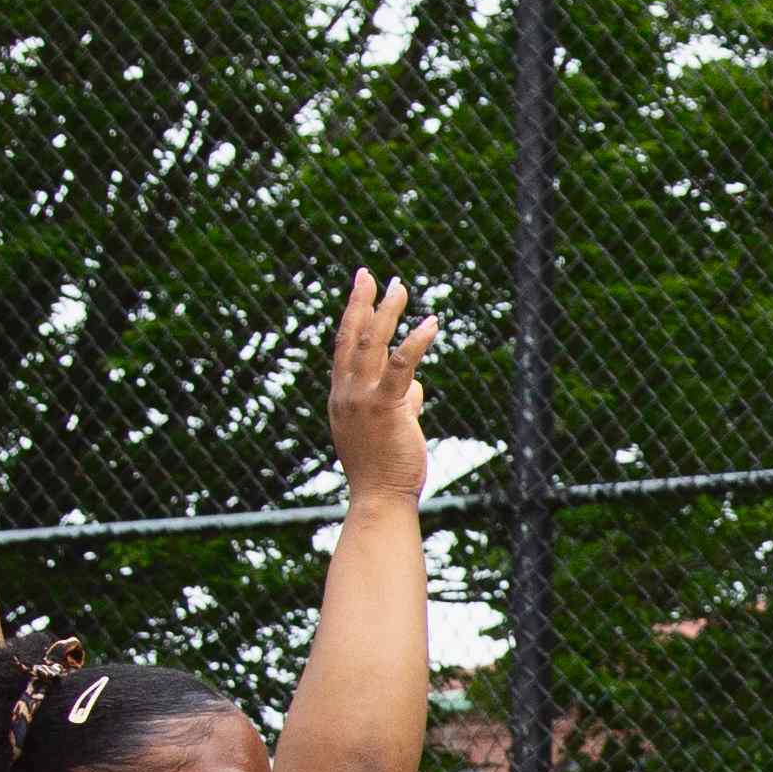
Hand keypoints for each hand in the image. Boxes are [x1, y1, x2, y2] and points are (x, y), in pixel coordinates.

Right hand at [325, 269, 432, 508]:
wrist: (379, 497)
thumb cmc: (384, 467)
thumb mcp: (386, 428)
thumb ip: (399, 403)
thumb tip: (414, 387)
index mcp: (342, 395)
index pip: (344, 346)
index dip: (351, 316)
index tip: (360, 290)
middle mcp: (345, 392)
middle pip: (351, 336)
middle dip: (361, 301)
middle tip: (370, 274)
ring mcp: (361, 399)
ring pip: (371, 344)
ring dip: (387, 312)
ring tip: (400, 286)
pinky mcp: (385, 408)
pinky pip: (402, 367)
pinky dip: (416, 342)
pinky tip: (430, 323)